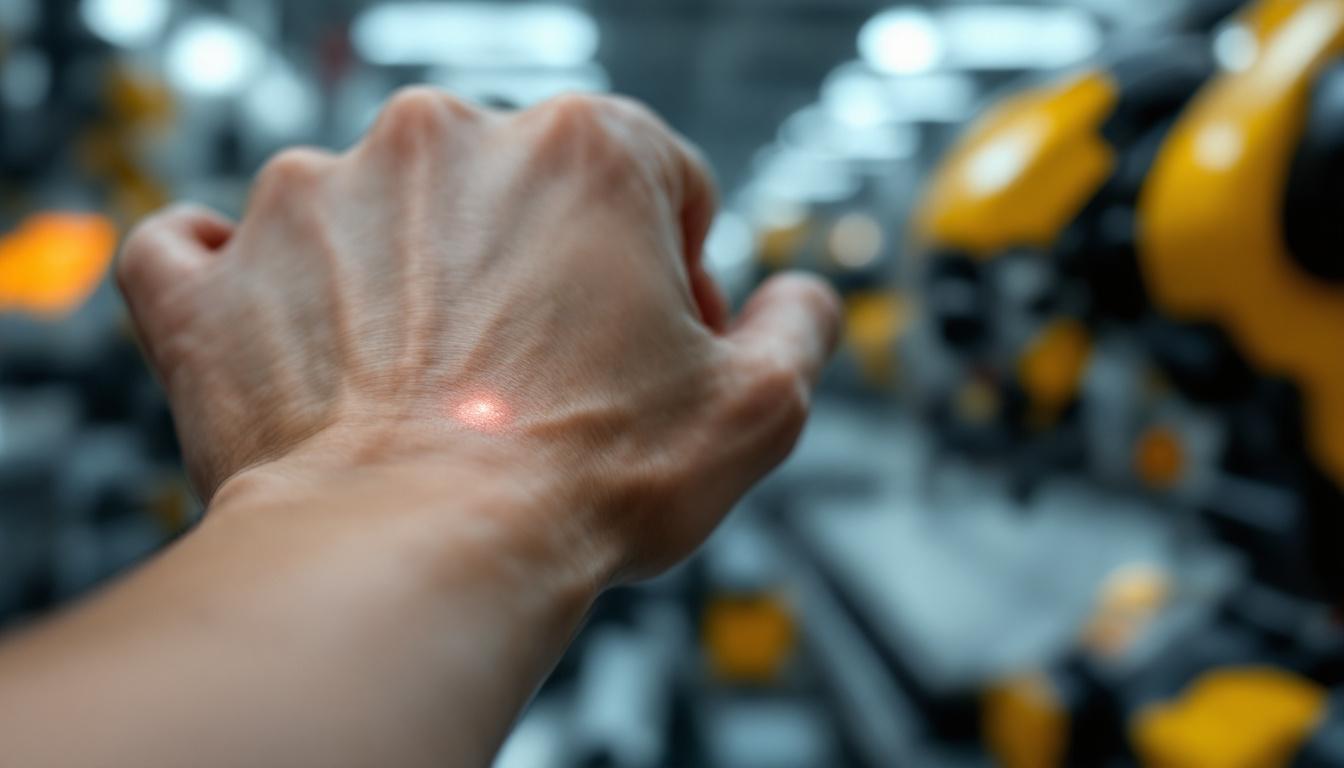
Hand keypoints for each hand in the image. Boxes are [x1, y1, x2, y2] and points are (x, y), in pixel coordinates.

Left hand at [117, 89, 839, 580]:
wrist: (411, 555)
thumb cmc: (581, 482)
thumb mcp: (756, 411)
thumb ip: (797, 329)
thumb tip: (796, 302)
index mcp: (583, 150)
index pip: (656, 178)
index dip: (674, 266)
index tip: (652, 340)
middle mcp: (444, 138)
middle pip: (516, 189)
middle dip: (543, 268)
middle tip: (546, 376)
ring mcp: (312, 194)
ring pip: (379, 212)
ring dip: (408, 281)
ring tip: (431, 389)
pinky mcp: (218, 273)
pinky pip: (208, 246)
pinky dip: (243, 282)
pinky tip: (284, 337)